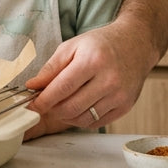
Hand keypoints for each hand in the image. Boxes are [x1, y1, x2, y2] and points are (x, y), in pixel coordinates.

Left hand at [24, 18, 154, 131]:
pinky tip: (77, 108)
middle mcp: (109, 80)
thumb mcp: (72, 46)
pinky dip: (81, 119)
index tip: (31, 105)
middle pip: (71, 107)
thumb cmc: (101, 44)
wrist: (135, 44)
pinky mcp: (125, 106)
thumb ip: (51, 68)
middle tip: (45, 105)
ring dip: (65, 117)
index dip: (43, 100)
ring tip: (60, 105)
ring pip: (83, 119)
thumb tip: (32, 86)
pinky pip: (96, 123)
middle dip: (52, 110)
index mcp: (93, 61)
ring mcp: (119, 95)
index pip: (62, 88)